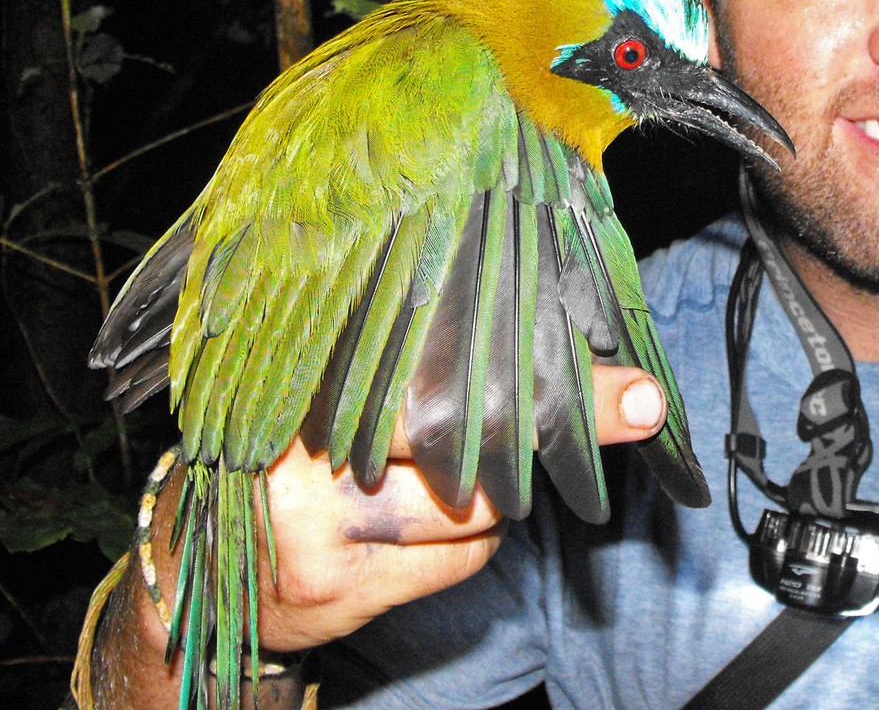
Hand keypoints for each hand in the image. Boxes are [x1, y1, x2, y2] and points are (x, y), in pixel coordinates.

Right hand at [90, 366, 667, 708]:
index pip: (448, 355)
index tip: (633, 379)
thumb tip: (550, 341)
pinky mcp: (337, 584)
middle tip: (637, 404)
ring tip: (457, 473)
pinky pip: (458, 559)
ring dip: (500, 491)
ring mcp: (320, 518)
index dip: (544, 361)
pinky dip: (470, 543)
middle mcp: (311, 437)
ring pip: (477, 502)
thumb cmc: (289, 450)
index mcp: (313, 368)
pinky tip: (430, 526)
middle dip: (569, 419)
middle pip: (475, 425)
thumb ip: (417, 362)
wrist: (195, 567)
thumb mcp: (336, 388)